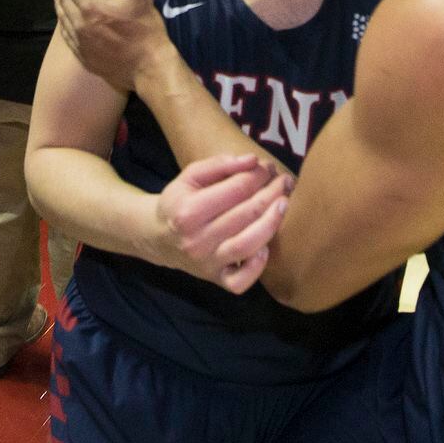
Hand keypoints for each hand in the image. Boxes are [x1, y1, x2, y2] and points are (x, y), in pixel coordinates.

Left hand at [54, 0, 172, 89]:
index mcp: (92, 8)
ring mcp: (79, 42)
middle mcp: (79, 24)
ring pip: (62, 18)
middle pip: (64, 1)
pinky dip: (63, 22)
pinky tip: (65, 19)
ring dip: (59, 3)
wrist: (148, 67)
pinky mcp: (82, 55)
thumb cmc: (146, 30)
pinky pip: (66, 35)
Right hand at [151, 153, 291, 291]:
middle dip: (273, 193)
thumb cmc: (180, 203)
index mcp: (188, 211)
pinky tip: (266, 247)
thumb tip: (252, 160)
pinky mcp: (215, 279)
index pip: (237, 189)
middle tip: (285, 181)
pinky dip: (257, 267)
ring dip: (273, 222)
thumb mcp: (190, 177)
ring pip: (247, 245)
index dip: (259, 175)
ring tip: (284, 203)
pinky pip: (240, 282)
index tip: (268, 167)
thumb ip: (219, 164)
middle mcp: (196, 240)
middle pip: (247, 214)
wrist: (159, 238)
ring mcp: (207, 262)